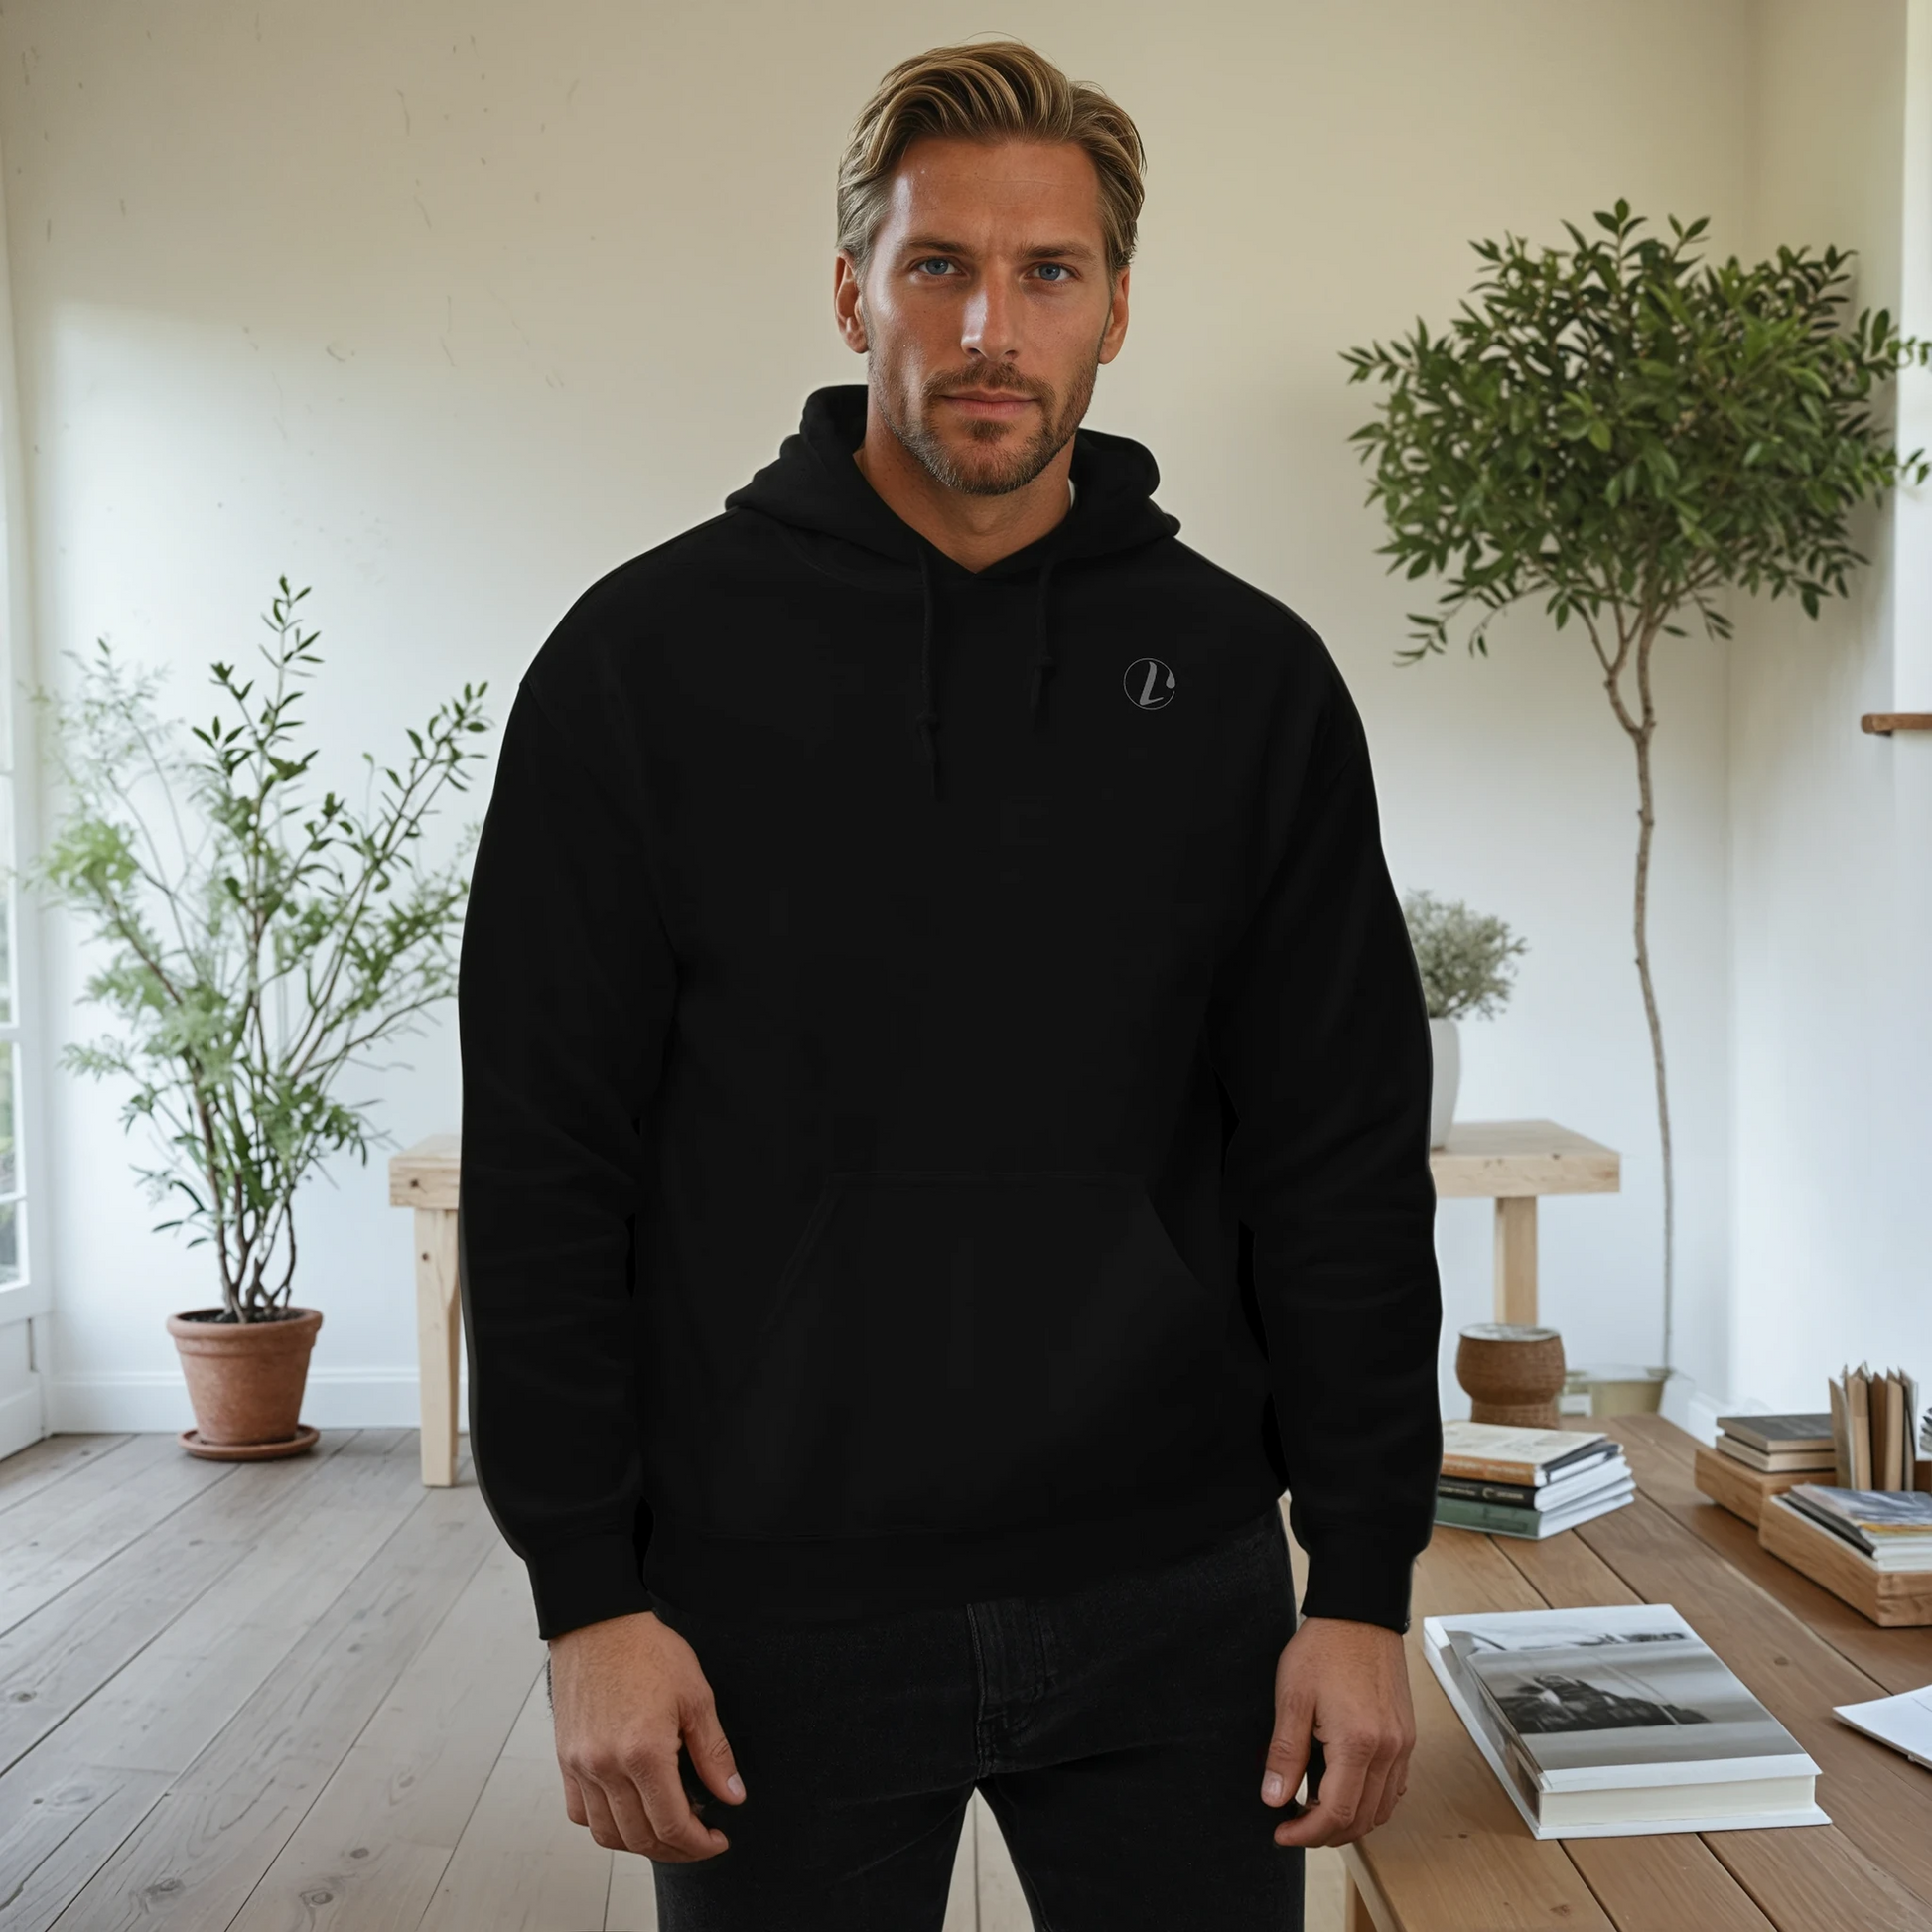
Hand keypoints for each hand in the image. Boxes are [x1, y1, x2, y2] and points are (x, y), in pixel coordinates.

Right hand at [549, 1609, 745, 1860]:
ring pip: (607, 1834)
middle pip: (640, 1838)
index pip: (672, 1825)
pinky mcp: (566, 1759)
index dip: (699, 1844)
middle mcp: (606, 1767)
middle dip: (676, 1849)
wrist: (598, 1623)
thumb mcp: (696, 1696)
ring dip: (640, 1844)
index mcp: (644, 1752)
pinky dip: (606, 1825)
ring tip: (667, 1831)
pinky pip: (580, 1813)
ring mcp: (581, 1766)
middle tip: (699, 1840)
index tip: (717, 1840)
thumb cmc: (647, 1651)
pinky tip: (629, 1812)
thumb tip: (732, 1795)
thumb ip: (714, 1752)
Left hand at [1260, 1615, 1414, 1846]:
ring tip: (1314, 1809)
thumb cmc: (1325, 1648)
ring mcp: (1402, 1745)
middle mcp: (1389, 1750)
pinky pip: (1394, 1787)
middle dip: (1325, 1832)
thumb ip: (1284, 1753)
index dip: (1307, 1833)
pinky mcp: (1406, 1736)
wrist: (1359, 1615)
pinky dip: (1370, 1801)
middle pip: (1363, 1819)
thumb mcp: (1292, 1697)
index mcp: (1359, 1743)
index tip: (1281, 1832)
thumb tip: (1274, 1798)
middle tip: (1293, 1824)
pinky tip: (1343, 1788)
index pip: (1337, 1813)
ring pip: (1382, 1809)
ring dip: (1350, 1820)